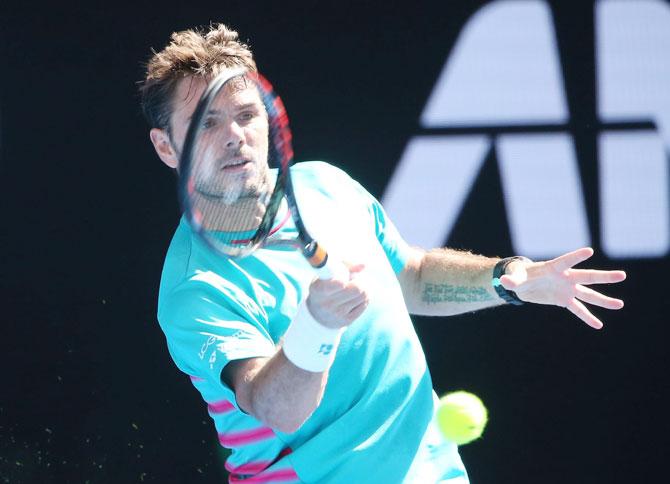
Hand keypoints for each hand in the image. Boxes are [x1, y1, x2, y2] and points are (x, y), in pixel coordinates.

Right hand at [306, 263, 369, 328]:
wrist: (318, 314)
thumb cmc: (324, 286)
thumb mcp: (326, 274)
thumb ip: (343, 265)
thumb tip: (363, 266)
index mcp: (319, 290)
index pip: (337, 285)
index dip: (344, 281)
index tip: (343, 281)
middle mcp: (327, 304)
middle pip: (357, 289)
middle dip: (360, 281)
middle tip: (357, 278)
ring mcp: (338, 313)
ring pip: (363, 295)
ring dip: (365, 287)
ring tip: (358, 285)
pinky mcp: (347, 320)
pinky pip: (365, 304)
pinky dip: (365, 297)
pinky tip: (358, 295)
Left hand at [499, 247, 625, 328]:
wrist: (523, 284)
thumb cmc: (520, 275)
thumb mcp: (515, 278)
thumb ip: (511, 280)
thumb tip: (502, 281)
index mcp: (553, 267)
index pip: (566, 261)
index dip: (576, 256)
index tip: (590, 251)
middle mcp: (565, 277)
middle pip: (587, 276)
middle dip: (603, 277)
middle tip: (622, 275)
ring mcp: (567, 289)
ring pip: (589, 294)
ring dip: (604, 300)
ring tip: (620, 304)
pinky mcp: (564, 300)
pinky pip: (578, 310)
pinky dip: (587, 317)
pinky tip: (599, 325)